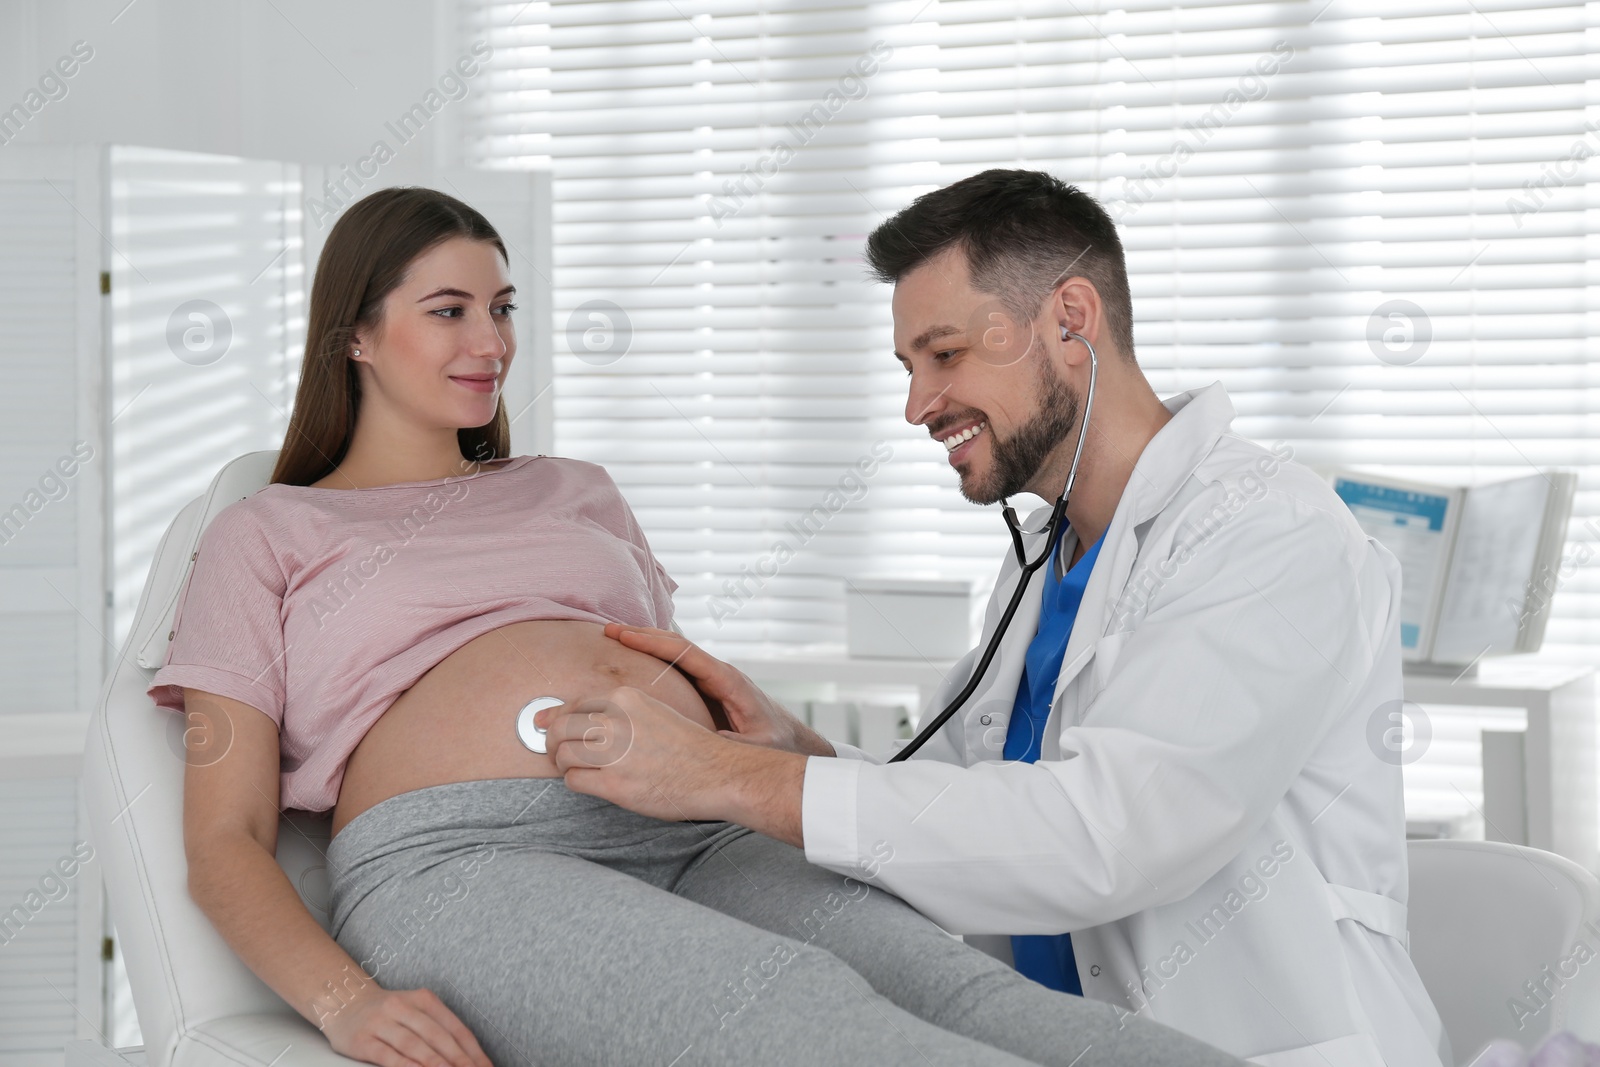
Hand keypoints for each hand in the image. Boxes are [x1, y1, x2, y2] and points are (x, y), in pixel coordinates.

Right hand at [320, 985, 492, 1066]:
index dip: (473, 1051)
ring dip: (435, 1064)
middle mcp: (403, 1007)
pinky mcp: (362, 1039)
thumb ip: (438, 1030)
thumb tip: (466, 1057)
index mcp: (424, 999)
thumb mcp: (416, 1012)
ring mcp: (381, 1022)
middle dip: (459, 1060)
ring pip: (414, 1045)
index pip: (455, 1028)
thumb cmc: (388, 1013)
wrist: (343, 1002)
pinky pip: (387, 1055)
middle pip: (438, 1037)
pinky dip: (405, 1066)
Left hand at [535, 685, 741, 821]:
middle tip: (556, 752)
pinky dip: (574, 782)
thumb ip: (616, 712)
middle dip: (552, 742)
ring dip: (562, 764)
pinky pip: (573, 780)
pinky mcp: (613, 783)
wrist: (715, 772)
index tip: (546, 726)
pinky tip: (589, 782)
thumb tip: (571, 717)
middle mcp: (615, 720)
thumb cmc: (686, 746)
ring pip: (561, 754)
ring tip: (573, 769)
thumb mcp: (652, 711)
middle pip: (559, 728)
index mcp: (625, 698)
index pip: (573, 704)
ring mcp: (613, 753)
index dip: (556, 718)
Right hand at [601, 623, 834, 756]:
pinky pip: (679, 670)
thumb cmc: (778, 744)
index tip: (625, 635)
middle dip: (643, 636)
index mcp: (728, 681)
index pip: (685, 653)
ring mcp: (714, 681)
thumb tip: (699, 743)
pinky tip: (634, 663)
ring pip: (676, 655)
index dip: (654, 642)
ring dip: (647, 645)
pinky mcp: (711, 692)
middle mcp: (719, 674)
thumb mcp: (755, 748)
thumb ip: (729, 744)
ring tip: (614, 639)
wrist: (796, 743)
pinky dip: (656, 661)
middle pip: (676, 646)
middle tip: (608, 630)